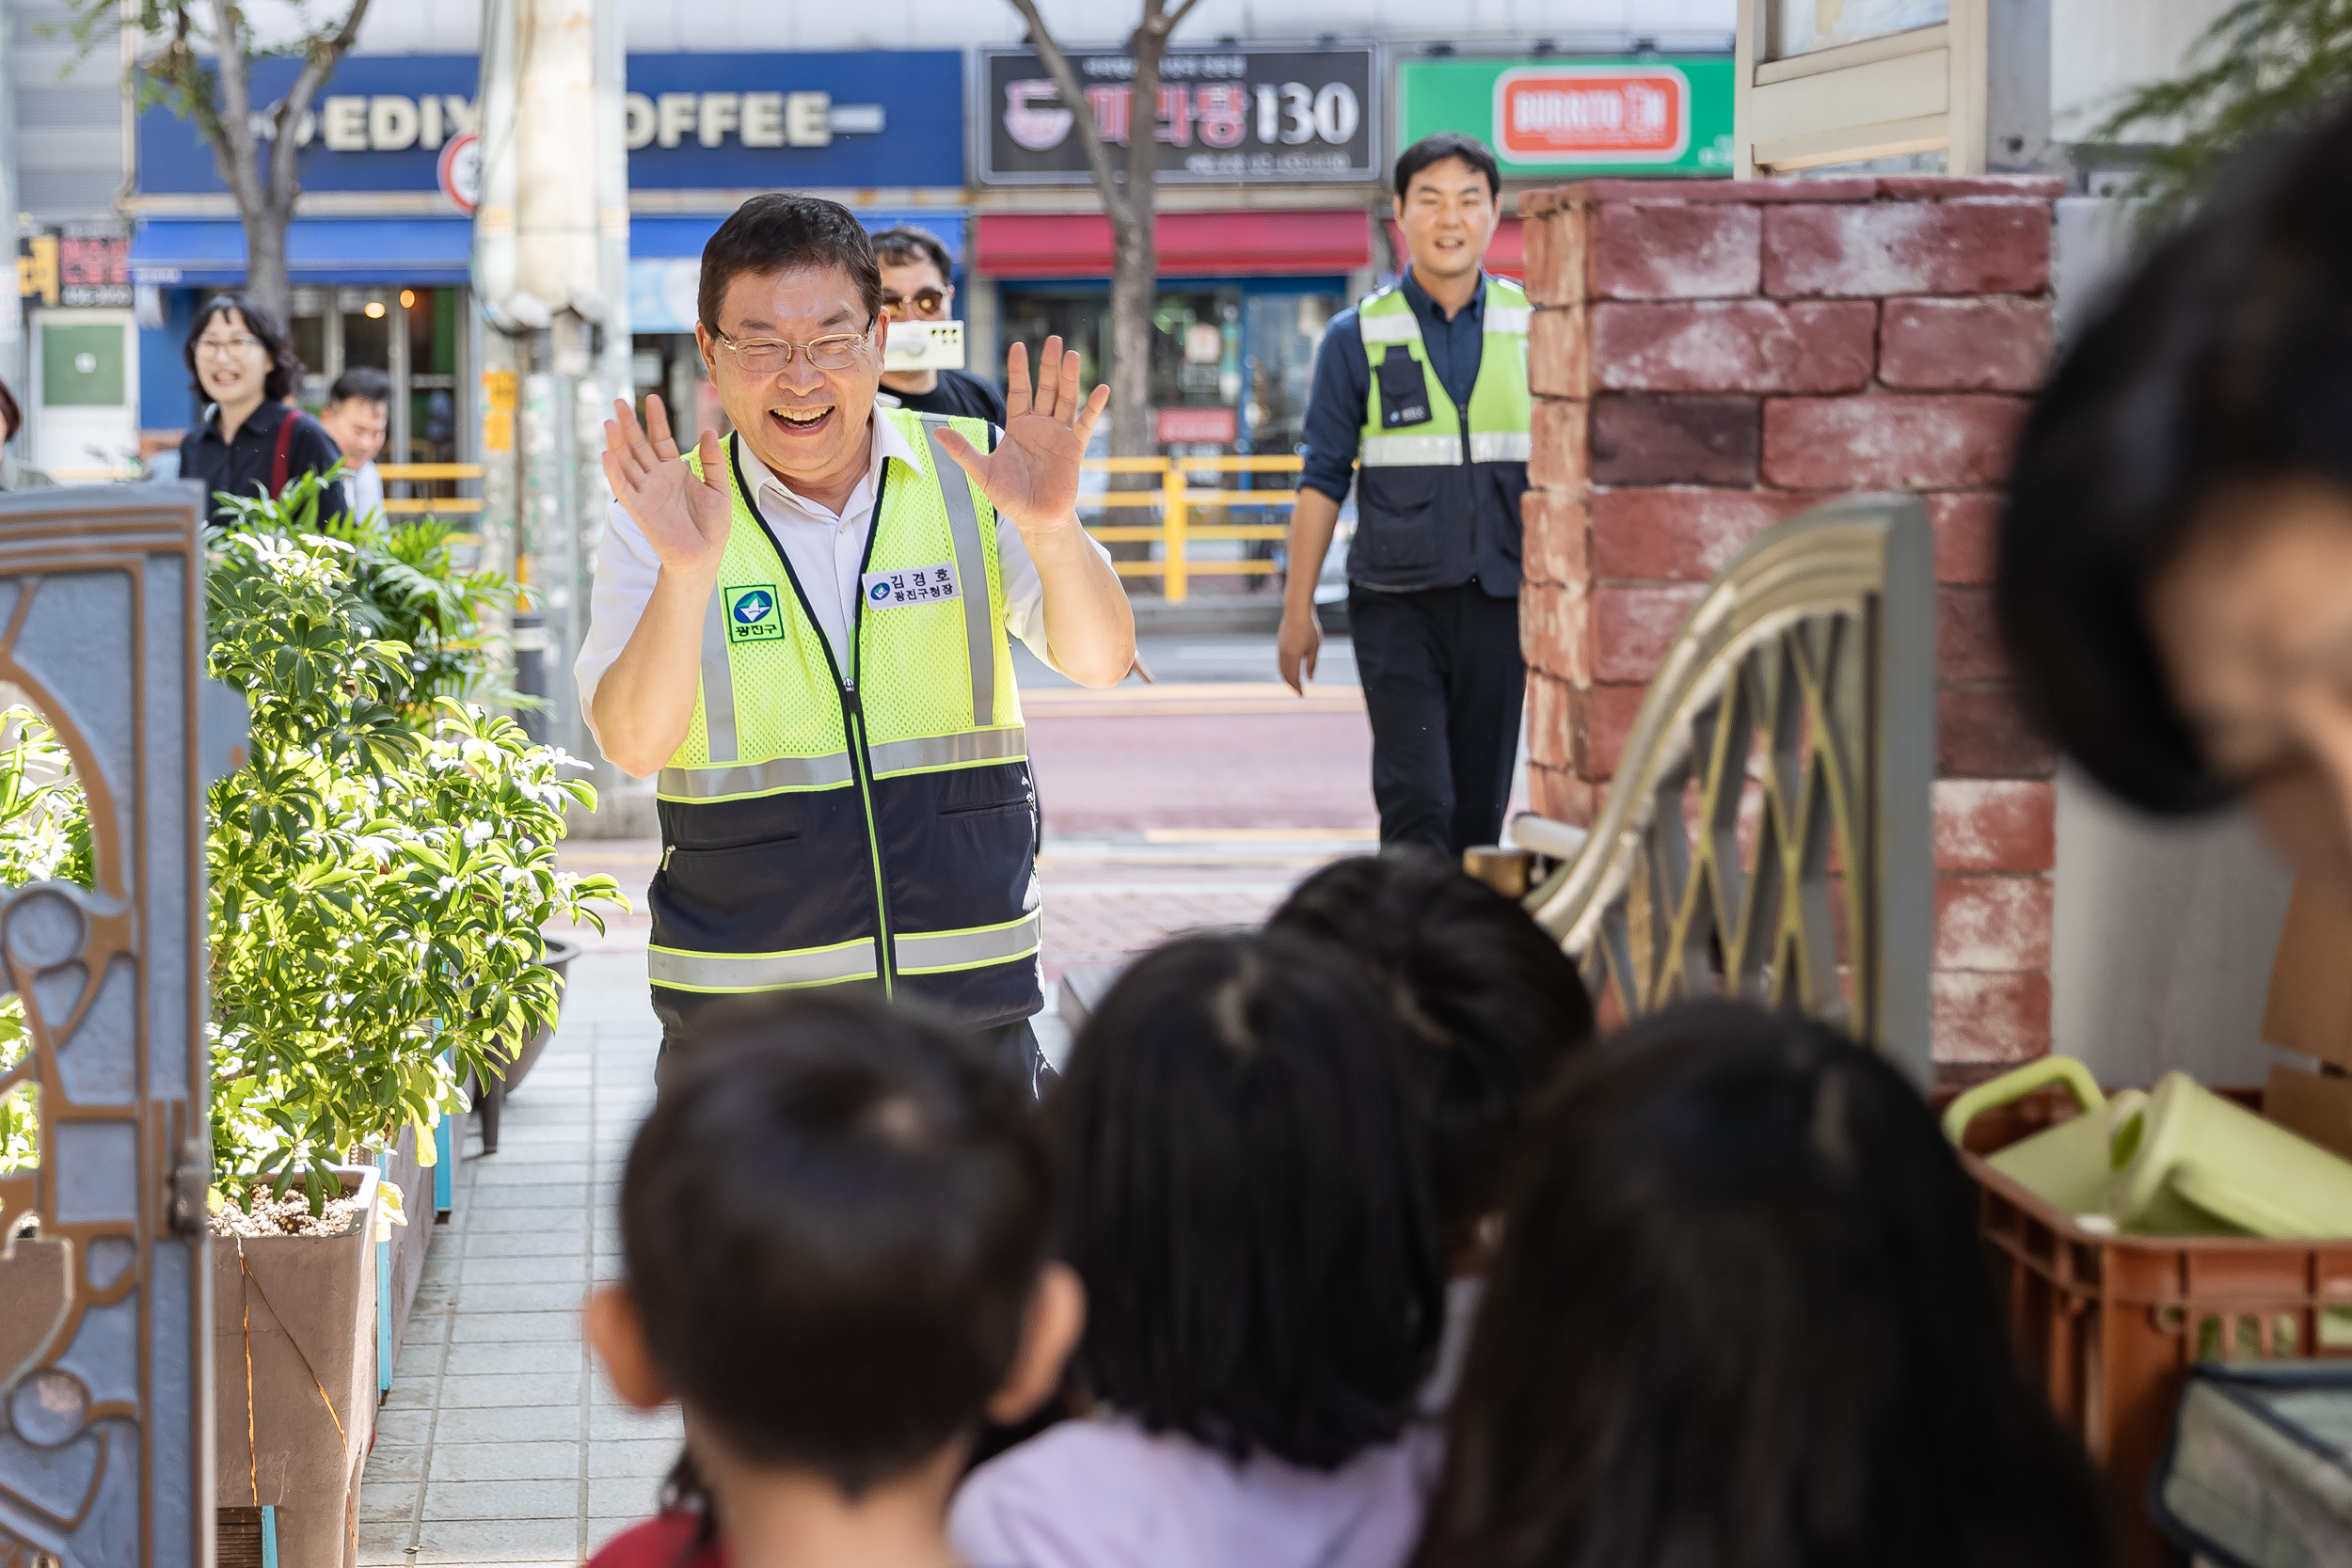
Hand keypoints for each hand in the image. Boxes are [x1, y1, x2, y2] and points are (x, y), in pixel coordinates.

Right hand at [602, 394, 729, 578]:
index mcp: (675, 472)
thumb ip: (712, 461)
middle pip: (639, 446)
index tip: (652, 399)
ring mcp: (646, 493)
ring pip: (627, 463)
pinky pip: (623, 489)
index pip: (661, 439)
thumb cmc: (711, 527)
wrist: (704, 557)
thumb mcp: (719, 489)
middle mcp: (657, 479)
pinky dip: (614, 473)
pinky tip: (607, 455)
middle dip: (629, 424)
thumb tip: (708, 431)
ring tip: (609, 422)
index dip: (656, 420)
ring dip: (617, 443)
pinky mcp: (640, 510)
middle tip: (619, 401)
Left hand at [932, 337, 1107, 538]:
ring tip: (1073, 355)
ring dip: (1070, 378)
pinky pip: (1085, 424)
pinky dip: (1094, 407)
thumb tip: (938, 431)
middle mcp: (1040, 426)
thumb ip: (963, 451)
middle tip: (1055, 340)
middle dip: (1049, 365)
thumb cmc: (1010, 498)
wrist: (1035, 520)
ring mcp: (1059, 435)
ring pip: (1065, 399)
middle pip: (1046, 388)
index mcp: (1019, 426)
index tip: (1018, 346)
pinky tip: (1102, 389)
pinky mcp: (1074, 449)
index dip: (1019, 369)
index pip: (1019, 390)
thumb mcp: (982, 472)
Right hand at [1278, 604, 1320, 694]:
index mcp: (1292, 656)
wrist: (1296, 610)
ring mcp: (1280, 649)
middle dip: (1291, 684)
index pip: (1293, 677)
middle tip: (1298, 692)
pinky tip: (1291, 669)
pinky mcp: (1280, 644)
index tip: (1302, 695)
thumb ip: (1311, 664)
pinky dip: (1285, 669)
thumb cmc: (1309, 628)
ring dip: (1287, 677)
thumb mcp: (1314, 647)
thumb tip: (1309, 678)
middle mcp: (1283, 654)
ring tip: (1295, 683)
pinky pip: (1281, 661)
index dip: (1297, 687)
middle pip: (1285, 674)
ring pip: (1281, 668)